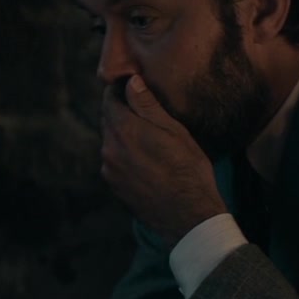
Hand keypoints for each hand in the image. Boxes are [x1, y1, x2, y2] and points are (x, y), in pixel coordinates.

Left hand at [100, 75, 228, 242]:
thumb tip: (130, 81)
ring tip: (148, 136)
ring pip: (111, 142)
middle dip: (121, 111)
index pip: (109, 99)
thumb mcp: (174, 131)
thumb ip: (147, 105)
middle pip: (108, 120)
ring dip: (123, 134)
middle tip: (143, 109)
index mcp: (123, 131)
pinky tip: (146, 159)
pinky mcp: (115, 187)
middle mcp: (109, 150)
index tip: (131, 86)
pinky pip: (114, 162)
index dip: (120, 89)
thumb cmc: (189, 170)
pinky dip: (125, 155)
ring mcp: (110, 171)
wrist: (189, 217)